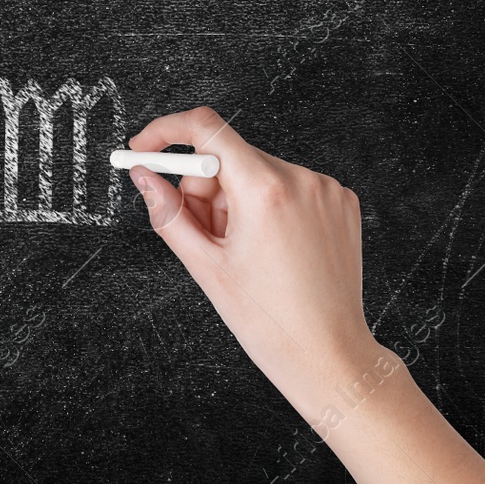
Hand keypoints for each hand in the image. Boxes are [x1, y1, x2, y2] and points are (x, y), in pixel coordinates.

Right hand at [128, 106, 379, 413]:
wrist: (328, 354)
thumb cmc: (271, 321)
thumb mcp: (206, 266)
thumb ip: (168, 213)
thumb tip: (144, 177)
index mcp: (264, 191)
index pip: (206, 129)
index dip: (166, 133)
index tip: (146, 147)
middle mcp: (300, 179)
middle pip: (229, 157)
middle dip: (206, 190)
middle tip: (209, 236)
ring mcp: (325, 189)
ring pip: (256, 172)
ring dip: (237, 201)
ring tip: (245, 250)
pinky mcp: (340, 201)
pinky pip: (287, 185)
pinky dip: (268, 206)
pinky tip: (271, 246)